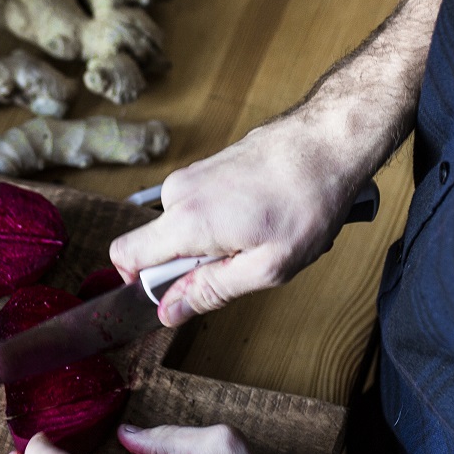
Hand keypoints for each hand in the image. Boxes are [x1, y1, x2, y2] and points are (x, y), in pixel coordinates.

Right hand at [111, 115, 367, 325]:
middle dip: (197, 263)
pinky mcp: (209, 166)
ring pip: (188, 227)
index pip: (124, 255)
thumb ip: (210, 291)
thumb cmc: (307, 202)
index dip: (140, 282)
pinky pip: (203, 207)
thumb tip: (169, 311)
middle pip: (161, 245)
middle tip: (247, 260)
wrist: (329, 142)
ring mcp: (194, 175)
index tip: (179, 292)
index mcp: (186, 222)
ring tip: (264, 234)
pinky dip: (228, 219)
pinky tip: (267, 214)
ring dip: (219, 241)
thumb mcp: (266, 267)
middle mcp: (179, 193)